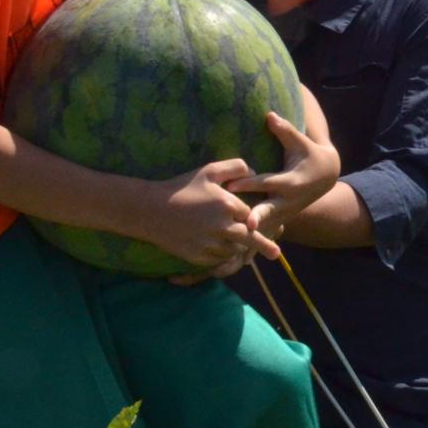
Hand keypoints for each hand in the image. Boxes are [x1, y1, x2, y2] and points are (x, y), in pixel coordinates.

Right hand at [137, 160, 256, 275]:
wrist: (150, 210)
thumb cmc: (181, 187)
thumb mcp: (208, 171)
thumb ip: (234, 167)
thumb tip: (254, 172)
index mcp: (228, 205)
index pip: (249, 214)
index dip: (248, 215)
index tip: (254, 219)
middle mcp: (222, 227)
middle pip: (249, 238)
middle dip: (264, 245)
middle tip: (277, 254)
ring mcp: (210, 244)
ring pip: (233, 250)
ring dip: (236, 247)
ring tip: (242, 249)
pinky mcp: (198, 256)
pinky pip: (217, 259)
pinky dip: (221, 256)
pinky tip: (220, 250)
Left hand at [224, 112, 342, 256]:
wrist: (326, 176)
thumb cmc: (309, 154)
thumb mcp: (300, 142)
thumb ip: (284, 131)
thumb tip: (269, 115)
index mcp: (290, 181)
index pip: (266, 183)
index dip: (248, 184)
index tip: (230, 186)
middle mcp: (287, 200)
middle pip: (269, 210)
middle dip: (257, 218)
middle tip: (245, 225)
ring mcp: (285, 212)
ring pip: (267, 226)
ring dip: (253, 235)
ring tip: (235, 244)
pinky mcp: (282, 219)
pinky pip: (267, 232)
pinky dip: (255, 242)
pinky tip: (238, 253)